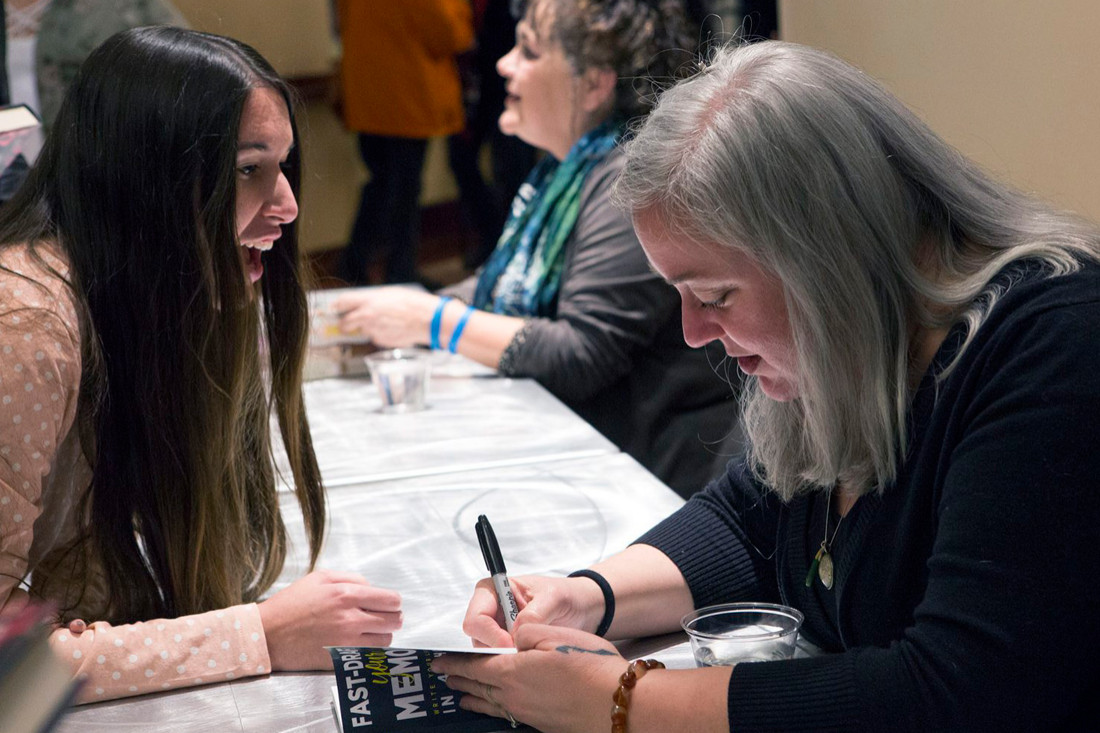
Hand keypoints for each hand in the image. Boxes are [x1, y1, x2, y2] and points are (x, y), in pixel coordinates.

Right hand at [258, 569, 401, 670]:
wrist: (267, 635)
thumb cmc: (291, 604)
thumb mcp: (320, 578)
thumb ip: (352, 578)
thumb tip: (372, 588)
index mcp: (346, 595)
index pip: (391, 600)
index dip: (393, 602)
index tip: (388, 604)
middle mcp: (350, 619)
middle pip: (394, 620)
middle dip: (391, 617)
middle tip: (381, 618)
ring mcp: (346, 642)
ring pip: (386, 640)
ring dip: (382, 634)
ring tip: (369, 631)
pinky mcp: (340, 660)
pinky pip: (369, 656)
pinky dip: (370, 650)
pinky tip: (359, 643)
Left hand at [334, 288, 440, 347]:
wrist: (426, 320)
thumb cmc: (412, 304)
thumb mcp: (389, 293)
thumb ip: (372, 299)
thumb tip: (362, 303)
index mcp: (368, 301)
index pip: (342, 302)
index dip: (335, 306)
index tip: (333, 309)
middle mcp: (367, 316)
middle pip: (344, 323)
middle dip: (344, 324)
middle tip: (347, 322)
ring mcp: (373, 330)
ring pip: (362, 330)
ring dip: (367, 328)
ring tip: (384, 321)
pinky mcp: (381, 340)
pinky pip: (375, 337)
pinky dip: (380, 333)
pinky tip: (392, 328)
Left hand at [433, 624, 623, 732]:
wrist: (617, 705)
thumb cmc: (590, 668)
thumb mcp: (554, 634)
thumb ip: (526, 629)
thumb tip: (512, 633)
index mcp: (512, 672)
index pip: (474, 666)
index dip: (455, 662)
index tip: (439, 661)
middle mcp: (514, 696)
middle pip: (479, 687)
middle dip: (461, 680)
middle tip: (445, 677)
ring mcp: (528, 713)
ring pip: (492, 703)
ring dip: (474, 697)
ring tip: (462, 697)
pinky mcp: (543, 723)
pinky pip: (506, 714)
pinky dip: (493, 709)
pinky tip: (498, 709)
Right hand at [463, 575, 605, 647]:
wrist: (581, 608)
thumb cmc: (566, 595)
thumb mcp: (555, 597)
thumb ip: (535, 612)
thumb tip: (516, 632)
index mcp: (493, 590)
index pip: (476, 618)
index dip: (491, 635)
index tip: (512, 645)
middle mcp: (489, 610)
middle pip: (477, 638)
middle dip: (497, 650)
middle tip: (523, 654)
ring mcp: (496, 630)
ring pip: (485, 653)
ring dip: (505, 658)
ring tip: (530, 655)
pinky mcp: (505, 646)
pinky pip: (499, 661)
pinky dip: (512, 664)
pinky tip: (531, 660)